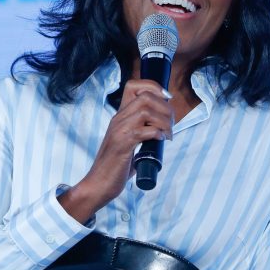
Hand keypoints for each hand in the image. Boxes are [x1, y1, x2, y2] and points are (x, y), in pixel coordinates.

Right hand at [58, 79, 172, 222]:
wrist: (98, 184)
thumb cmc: (115, 166)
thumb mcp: (128, 142)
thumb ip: (140, 132)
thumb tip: (161, 130)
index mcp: (120, 116)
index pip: (133, 86)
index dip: (153, 87)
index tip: (166, 99)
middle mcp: (118, 119)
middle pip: (145, 96)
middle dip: (165, 107)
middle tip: (171, 123)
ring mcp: (120, 130)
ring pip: (146, 110)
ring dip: (164, 121)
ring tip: (168, 134)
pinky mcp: (123, 144)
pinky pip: (145, 130)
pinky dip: (158, 134)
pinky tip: (160, 141)